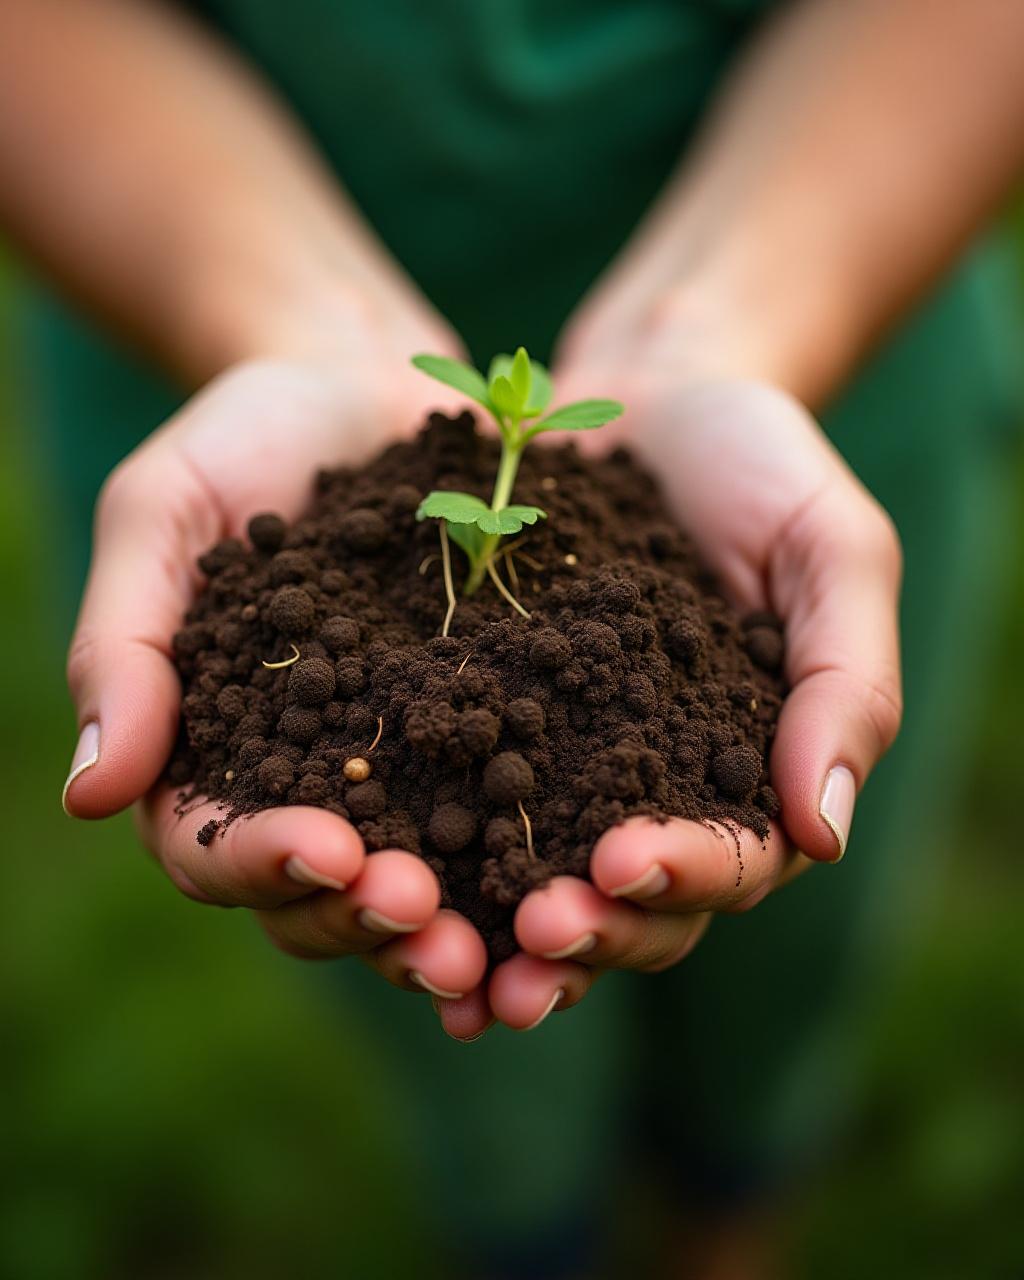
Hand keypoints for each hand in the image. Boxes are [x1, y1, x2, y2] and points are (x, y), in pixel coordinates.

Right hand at [62, 327, 488, 1003]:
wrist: (365, 383)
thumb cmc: (245, 440)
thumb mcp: (164, 514)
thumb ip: (122, 644)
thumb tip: (88, 796)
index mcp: (215, 752)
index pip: (215, 848)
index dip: (264, 864)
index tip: (328, 850)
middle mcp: (312, 784)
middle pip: (323, 897)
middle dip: (373, 920)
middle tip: (433, 924)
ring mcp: (409, 768)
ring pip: (425, 887)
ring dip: (467, 927)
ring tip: (522, 937)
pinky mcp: (496, 734)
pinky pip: (516, 815)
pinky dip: (546, 860)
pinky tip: (599, 881)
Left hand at [434, 328, 902, 1039]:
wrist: (640, 397)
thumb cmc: (756, 466)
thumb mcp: (829, 549)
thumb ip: (846, 684)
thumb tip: (824, 837)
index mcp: (745, 776)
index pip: (731, 864)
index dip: (684, 878)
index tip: (625, 864)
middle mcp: (646, 796)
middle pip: (626, 909)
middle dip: (584, 933)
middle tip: (530, 933)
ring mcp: (557, 769)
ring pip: (530, 889)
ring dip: (490, 935)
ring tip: (440, 952)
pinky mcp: (475, 728)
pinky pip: (443, 808)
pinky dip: (414, 853)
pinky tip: (367, 875)